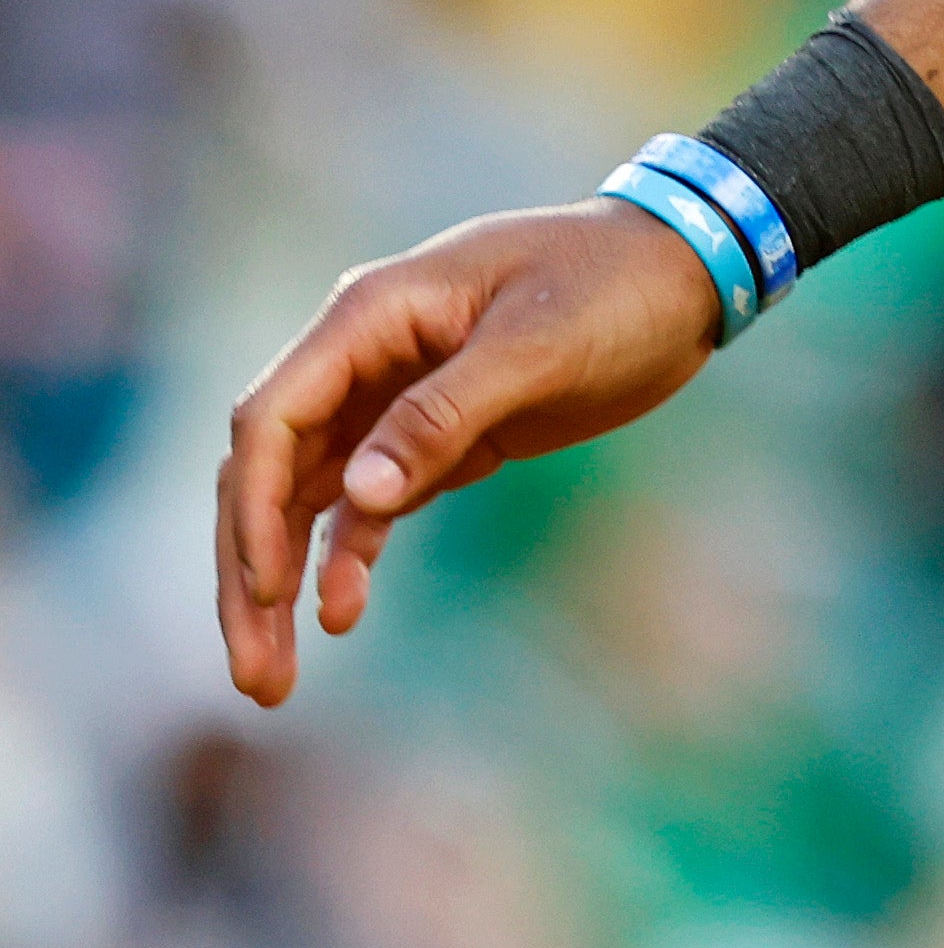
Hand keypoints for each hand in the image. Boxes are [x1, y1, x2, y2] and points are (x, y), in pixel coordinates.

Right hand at [215, 206, 723, 706]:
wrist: (688, 268)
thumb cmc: (616, 285)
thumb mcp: (539, 347)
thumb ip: (444, 415)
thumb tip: (356, 494)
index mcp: (370, 316)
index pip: (273, 420)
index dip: (255, 510)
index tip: (265, 591)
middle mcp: (364, 357)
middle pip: (271, 473)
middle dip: (250, 571)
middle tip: (252, 672)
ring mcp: (395, 400)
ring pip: (308, 500)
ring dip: (284, 581)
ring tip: (271, 678)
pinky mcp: (438, 436)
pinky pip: (368, 505)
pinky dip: (348, 558)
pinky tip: (342, 613)